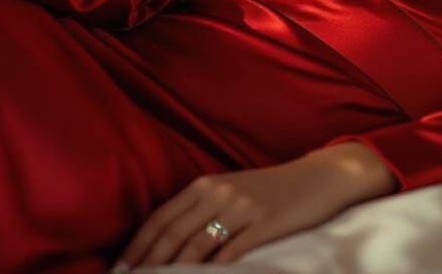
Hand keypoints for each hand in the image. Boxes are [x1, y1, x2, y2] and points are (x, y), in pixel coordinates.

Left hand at [111, 142, 397, 268]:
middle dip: (148, 263)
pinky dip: (212, 270)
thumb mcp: (233, 190)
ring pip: (197, 245)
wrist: (320, 177)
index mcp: (207, 183)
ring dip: (175, 270)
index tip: (120, 270)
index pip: (161, 217)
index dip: (137, 246)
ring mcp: (242, 208)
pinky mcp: (265, 224)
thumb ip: (202, 207)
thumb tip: (167, 241)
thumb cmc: (274, 188)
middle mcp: (220, 192)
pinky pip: (231, 251)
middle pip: (173, 233)